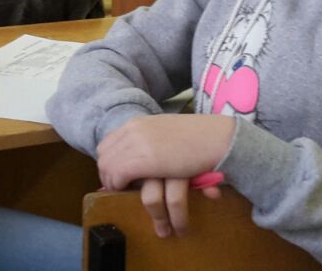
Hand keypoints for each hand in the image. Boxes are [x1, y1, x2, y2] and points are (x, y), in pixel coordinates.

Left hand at [96, 114, 234, 193]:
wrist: (217, 137)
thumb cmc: (199, 137)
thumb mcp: (166, 132)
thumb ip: (150, 140)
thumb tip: (140, 161)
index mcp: (138, 122)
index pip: (106, 145)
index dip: (107, 164)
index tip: (117, 178)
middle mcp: (134, 130)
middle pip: (104, 158)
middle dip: (107, 178)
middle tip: (119, 193)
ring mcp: (139, 143)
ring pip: (109, 169)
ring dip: (114, 187)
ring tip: (124, 199)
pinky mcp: (147, 160)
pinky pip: (119, 176)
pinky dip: (121, 188)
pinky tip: (132, 195)